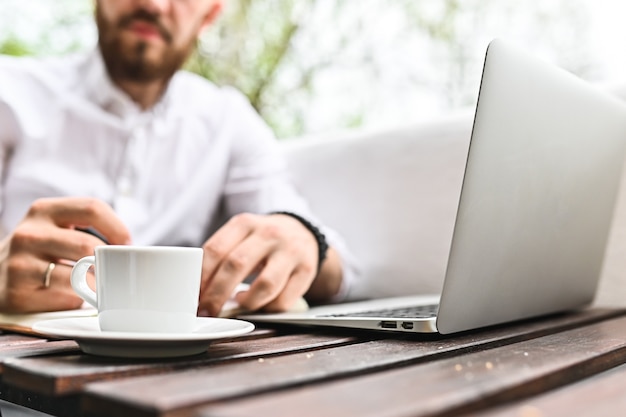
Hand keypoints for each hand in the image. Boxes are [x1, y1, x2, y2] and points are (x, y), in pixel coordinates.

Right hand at [0, 197, 130, 312]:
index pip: (92, 208)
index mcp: (44, 210)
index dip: (118, 227)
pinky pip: (66, 297)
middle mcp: (28, 233)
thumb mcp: (55, 228)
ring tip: (95, 284)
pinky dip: (78, 299)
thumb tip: (133, 249)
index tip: (127, 245)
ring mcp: (19, 263)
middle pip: (88, 245)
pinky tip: (71, 296)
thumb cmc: (40, 252)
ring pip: (79, 273)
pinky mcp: (17, 293)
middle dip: (109, 261)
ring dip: (96, 283)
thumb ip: (85, 228)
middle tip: (116, 270)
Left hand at [199, 213, 319, 315]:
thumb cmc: (262, 240)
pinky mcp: (306, 270)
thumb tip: (196, 289)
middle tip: (208, 311)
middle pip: (236, 265)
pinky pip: (284, 299)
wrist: (302, 233)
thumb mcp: (241, 235)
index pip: (216, 250)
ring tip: (239, 303)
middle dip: (217, 294)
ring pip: (264, 285)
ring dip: (246, 302)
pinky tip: (261, 303)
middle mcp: (269, 233)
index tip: (194, 296)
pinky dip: (268, 308)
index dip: (201, 277)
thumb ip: (221, 254)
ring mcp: (290, 251)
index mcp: (245, 223)